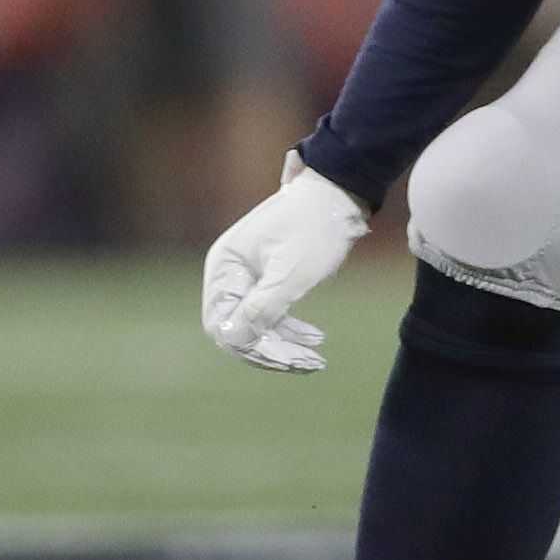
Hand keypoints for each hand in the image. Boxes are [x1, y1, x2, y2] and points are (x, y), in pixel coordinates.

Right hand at [201, 155, 368, 371]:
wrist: (337, 195)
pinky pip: (270, 314)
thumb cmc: (314, 229)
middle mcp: (229, 273)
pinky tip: (315, 339)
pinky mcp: (267, 279)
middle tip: (309, 364)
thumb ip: (263, 307)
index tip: (282, 359)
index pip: (222, 323)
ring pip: (257, 326)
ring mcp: (247, 277)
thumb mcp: (291, 273)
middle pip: (238, 328)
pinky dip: (290, 331)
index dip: (248, 346)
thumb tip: (239, 339)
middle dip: (271, 351)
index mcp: (225, 267)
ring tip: (316, 360)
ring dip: (285, 345)